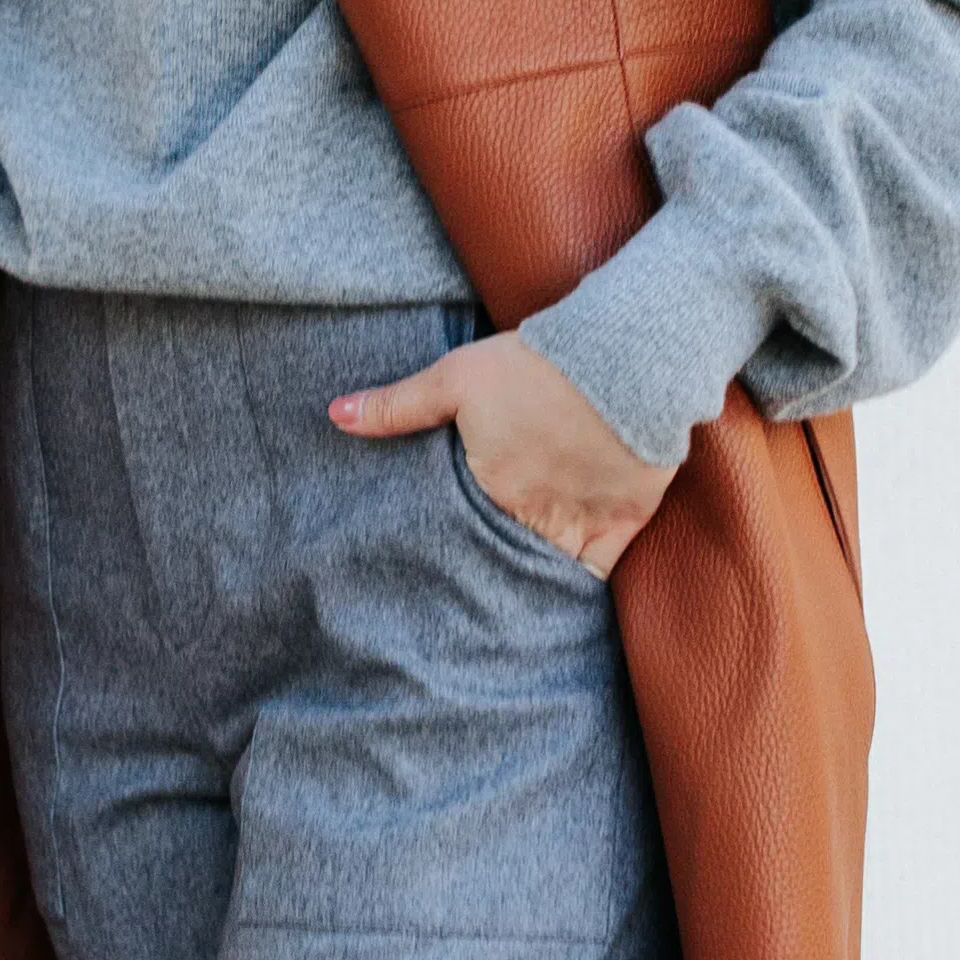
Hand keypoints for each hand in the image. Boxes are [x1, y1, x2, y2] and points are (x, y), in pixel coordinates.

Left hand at [325, 331, 678, 583]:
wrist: (623, 355)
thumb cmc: (535, 363)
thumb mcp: (455, 376)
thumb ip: (396, 405)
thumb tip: (333, 414)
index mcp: (490, 487)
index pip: (459, 533)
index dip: (447, 545)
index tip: (433, 557)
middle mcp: (532, 514)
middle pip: (498, 556)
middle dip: (481, 573)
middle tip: (464, 590)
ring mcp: (580, 520)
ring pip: (544, 571)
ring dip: (524, 582)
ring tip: (503, 604)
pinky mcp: (625, 517)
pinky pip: (597, 570)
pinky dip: (579, 582)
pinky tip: (562, 591)